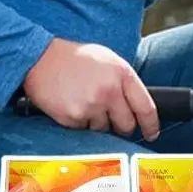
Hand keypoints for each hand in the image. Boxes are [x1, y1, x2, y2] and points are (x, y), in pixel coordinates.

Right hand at [22, 38, 158, 140]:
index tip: (152, 133)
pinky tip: (73, 105)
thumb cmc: (76, 58)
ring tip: (86, 102)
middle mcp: (109, 92)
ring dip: (98, 122)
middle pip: (126, 124)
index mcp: (122, 75)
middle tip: (114, 119)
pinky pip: (83, 130)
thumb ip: (124, 81)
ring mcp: (90, 106)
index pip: (145, 107)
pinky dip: (80, 122)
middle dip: (123, 126)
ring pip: (104, 129)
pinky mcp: (72, 118)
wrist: (40, 58)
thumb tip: (136, 106)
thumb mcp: (109, 61)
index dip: (151, 125)